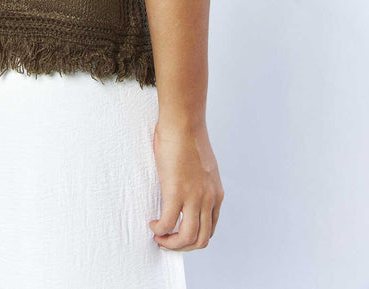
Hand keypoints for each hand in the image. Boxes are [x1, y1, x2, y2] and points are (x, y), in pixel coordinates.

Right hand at [148, 117, 223, 250]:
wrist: (183, 122)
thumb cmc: (188, 136)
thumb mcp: (203, 166)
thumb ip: (199, 182)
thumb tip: (186, 187)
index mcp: (216, 193)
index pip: (210, 228)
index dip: (194, 236)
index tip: (179, 232)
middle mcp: (209, 199)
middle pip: (201, 240)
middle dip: (182, 246)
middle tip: (167, 240)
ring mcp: (194, 198)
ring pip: (187, 238)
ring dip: (171, 243)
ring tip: (159, 236)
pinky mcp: (176, 192)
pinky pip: (168, 223)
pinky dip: (160, 229)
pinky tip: (153, 224)